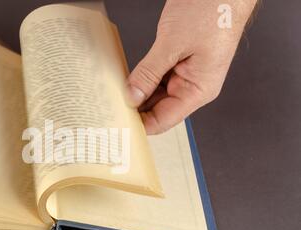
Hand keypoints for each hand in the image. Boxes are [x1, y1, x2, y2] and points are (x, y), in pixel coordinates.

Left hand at [127, 0, 257, 133]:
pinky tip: (126, 80)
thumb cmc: (212, 10)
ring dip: (136, 93)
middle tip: (111, 107)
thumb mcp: (172, 44)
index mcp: (199, 89)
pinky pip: (156, 78)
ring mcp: (186, 74)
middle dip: (135, 108)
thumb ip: (149, 73)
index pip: (165, 119)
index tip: (119, 123)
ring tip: (114, 94)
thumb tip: (132, 97)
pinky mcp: (178, 61)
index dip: (141, 125)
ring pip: (155, 94)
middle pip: (158, 109)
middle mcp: (194, 85)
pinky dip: (141, 79)